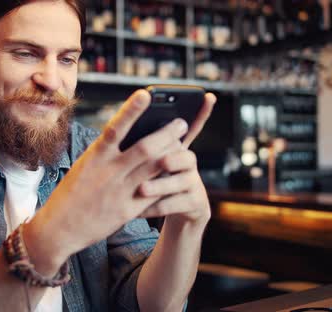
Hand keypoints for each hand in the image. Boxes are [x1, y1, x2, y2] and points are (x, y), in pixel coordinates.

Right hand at [24, 89, 190, 270]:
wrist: (58, 228)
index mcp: (94, 157)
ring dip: (171, 154)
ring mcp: (119, 192)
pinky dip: (166, 181)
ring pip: (153, 169)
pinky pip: (153, 194)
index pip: (115, 127)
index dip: (131, 110)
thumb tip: (132, 135)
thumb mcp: (84, 166)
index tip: (146, 94)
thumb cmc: (72, 193)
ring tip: (184, 142)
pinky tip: (177, 173)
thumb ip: (107, 152)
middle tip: (181, 122)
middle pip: (144, 148)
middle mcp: (108, 172)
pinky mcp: (127, 211)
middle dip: (166, 134)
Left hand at [136, 93, 216, 226]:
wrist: (172, 212)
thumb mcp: (146, 163)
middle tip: (161, 161)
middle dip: (172, 157)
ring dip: (159, 185)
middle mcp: (189, 162)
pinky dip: (155, 207)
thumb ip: (141, 146)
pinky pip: (176, 204)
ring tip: (141, 189)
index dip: (202, 112)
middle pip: (185, 155)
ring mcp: (194, 183)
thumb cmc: (153, 180)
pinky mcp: (196, 203)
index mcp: (177, 148)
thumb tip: (122, 126)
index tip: (209, 97)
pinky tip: (139, 211)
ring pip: (181, 181)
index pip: (192, 126)